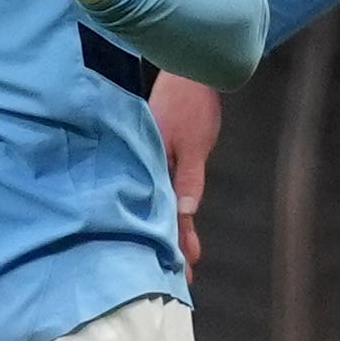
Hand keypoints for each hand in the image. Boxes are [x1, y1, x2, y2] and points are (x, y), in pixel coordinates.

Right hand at [150, 72, 221, 280]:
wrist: (187, 66)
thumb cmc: (191, 103)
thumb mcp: (195, 144)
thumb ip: (189, 179)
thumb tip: (184, 212)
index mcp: (149, 164)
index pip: (161, 212)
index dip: (173, 241)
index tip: (184, 269)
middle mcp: (144, 163)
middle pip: (156, 210)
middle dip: (170, 242)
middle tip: (185, 275)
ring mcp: (149, 157)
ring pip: (158, 199)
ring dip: (171, 225)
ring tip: (185, 255)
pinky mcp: (156, 149)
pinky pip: (161, 183)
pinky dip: (169, 203)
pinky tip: (175, 216)